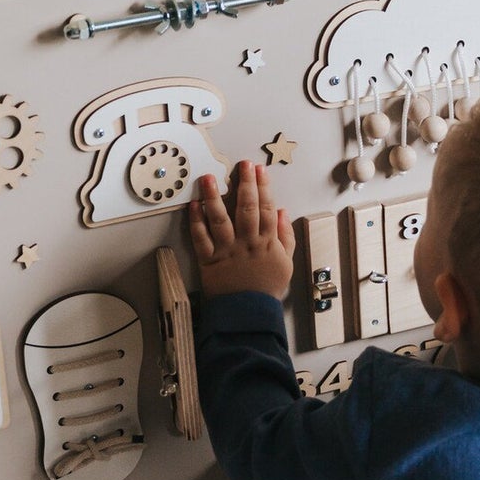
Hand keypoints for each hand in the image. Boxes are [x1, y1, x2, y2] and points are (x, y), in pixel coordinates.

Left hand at [189, 161, 295, 298]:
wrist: (248, 315)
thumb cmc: (267, 289)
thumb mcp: (286, 263)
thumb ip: (285, 236)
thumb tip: (282, 212)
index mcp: (267, 242)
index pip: (266, 208)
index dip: (263, 187)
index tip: (260, 170)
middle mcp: (247, 243)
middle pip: (246, 208)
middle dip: (244, 184)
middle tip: (242, 165)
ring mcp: (227, 251)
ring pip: (220, 219)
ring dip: (213, 197)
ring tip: (208, 178)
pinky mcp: (209, 260)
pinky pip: (200, 238)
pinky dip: (196, 221)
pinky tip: (194, 205)